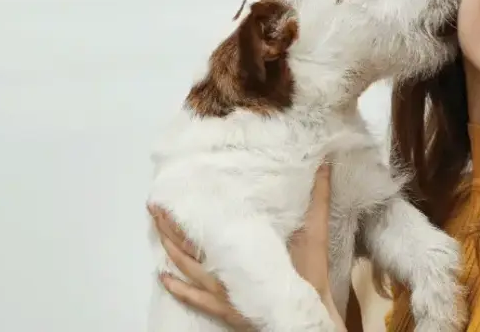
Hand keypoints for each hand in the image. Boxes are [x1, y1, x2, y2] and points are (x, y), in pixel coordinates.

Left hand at [148, 163, 342, 329]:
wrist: (307, 314)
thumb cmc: (309, 275)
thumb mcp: (315, 232)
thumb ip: (319, 199)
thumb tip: (324, 166)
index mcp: (241, 248)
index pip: (207, 225)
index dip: (188, 210)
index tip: (174, 193)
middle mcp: (225, 268)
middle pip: (189, 244)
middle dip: (170, 225)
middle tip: (154, 207)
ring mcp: (220, 290)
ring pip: (186, 268)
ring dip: (169, 248)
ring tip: (157, 230)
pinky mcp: (222, 307)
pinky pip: (192, 297)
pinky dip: (176, 287)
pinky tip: (162, 277)